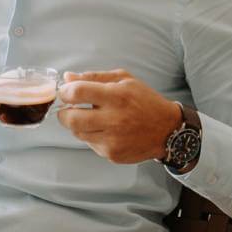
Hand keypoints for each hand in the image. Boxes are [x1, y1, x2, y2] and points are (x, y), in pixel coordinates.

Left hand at [57, 69, 182, 163]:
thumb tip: (67, 77)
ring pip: (77, 133)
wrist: (167, 130)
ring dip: (78, 124)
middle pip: (70, 118)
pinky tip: (105, 130)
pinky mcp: (112, 154)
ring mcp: (113, 140)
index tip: (65, 91)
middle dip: (64, 112)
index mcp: (117, 96)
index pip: (77, 93)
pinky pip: (90, 143)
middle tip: (70, 108)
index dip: (65, 91)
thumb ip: (94, 77)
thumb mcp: (124, 80)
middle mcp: (114, 120)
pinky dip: (92, 135)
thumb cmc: (144, 101)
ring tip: (91, 117)